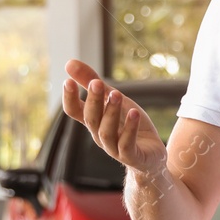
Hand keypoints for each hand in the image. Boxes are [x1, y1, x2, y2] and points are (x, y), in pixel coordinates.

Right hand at [60, 60, 167, 176]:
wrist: (150, 155)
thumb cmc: (128, 124)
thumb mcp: (112, 98)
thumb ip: (92, 81)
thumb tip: (69, 63)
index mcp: (93, 121)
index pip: (74, 111)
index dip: (69, 98)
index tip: (68, 81)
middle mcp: (100, 135)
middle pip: (91, 119)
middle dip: (93, 101)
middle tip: (96, 83)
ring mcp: (114, 148)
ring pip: (106, 132)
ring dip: (111, 113)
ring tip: (117, 94)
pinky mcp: (131, 156)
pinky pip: (127, 144)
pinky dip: (130, 128)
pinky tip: (134, 113)